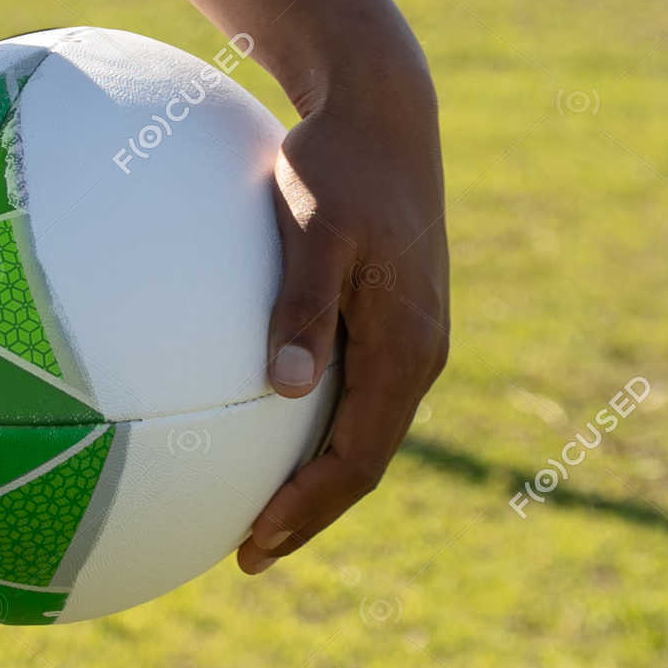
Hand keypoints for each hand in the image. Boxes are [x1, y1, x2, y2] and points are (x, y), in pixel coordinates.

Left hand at [235, 57, 448, 573]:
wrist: (384, 113)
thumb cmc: (339, 166)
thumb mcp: (313, 229)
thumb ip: (301, 307)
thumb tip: (286, 389)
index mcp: (405, 346)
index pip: (358, 457)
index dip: (308, 509)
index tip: (254, 542)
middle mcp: (419, 354)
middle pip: (366, 461)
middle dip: (309, 513)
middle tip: (247, 554)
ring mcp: (413, 339)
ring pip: (367, 434)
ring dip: (317, 481)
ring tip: (259, 516)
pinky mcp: (395, 320)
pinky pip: (361, 398)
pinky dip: (323, 435)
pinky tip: (276, 436)